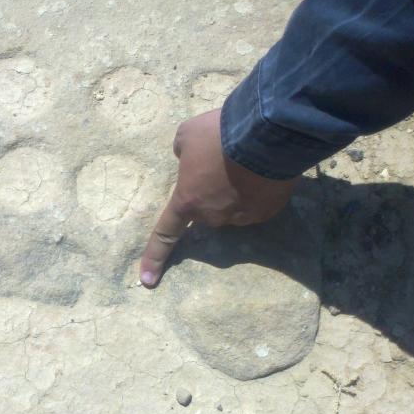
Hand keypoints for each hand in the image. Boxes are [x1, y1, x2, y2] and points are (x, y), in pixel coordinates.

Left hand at [139, 108, 298, 287]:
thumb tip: (187, 158)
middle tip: (220, 162)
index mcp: (187, 202)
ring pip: (233, 207)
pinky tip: (263, 168)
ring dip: (236, 190)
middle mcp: (213, 217)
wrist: (267, 132)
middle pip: (206, 210)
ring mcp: (242, 217)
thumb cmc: (219, 134)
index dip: (154, 257)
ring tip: (246, 160)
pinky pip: (257, 204)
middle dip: (210, 192)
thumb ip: (182, 152)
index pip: (165, 234)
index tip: (146, 281)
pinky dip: (258, 190)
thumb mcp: (186, 135)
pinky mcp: (268, 212)